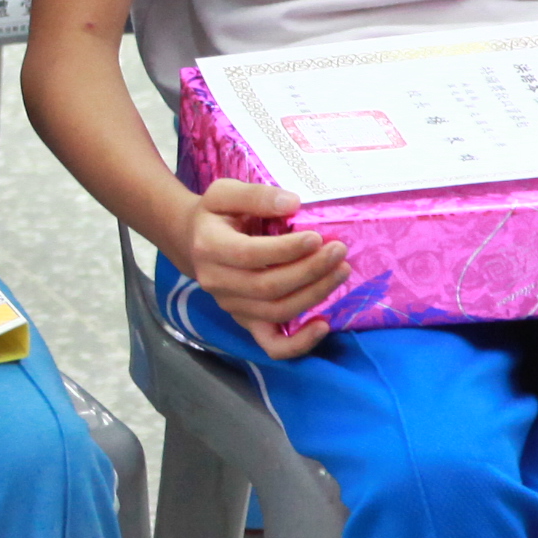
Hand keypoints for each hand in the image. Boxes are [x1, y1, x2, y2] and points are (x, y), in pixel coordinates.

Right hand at [177, 178, 344, 356]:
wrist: (196, 242)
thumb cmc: (217, 215)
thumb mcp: (224, 193)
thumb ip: (256, 196)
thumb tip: (292, 203)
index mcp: (209, 248)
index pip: (250, 254)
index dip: (286, 250)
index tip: (317, 237)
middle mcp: (217, 283)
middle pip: (268, 286)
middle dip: (309, 271)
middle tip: (338, 251)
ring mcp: (232, 307)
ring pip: (277, 312)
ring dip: (314, 294)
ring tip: (341, 271)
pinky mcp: (246, 322)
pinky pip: (272, 345)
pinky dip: (299, 343)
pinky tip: (324, 325)